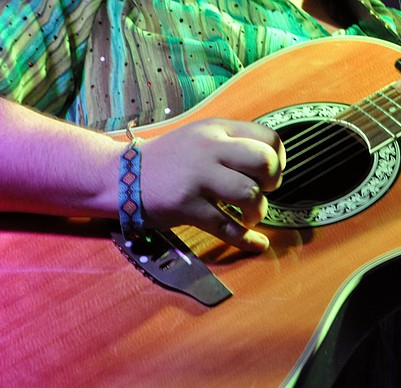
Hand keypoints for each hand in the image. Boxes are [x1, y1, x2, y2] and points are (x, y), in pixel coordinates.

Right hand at [139, 118, 285, 251]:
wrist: (123, 175)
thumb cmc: (169, 160)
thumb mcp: (200, 136)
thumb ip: (232, 143)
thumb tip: (271, 163)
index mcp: (217, 130)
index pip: (268, 139)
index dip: (278, 159)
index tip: (269, 174)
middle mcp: (210, 149)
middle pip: (264, 163)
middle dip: (272, 182)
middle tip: (261, 192)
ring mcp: (198, 178)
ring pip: (249, 195)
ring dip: (256, 211)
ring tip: (247, 215)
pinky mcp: (188, 207)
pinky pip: (228, 227)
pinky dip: (248, 239)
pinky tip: (257, 243)